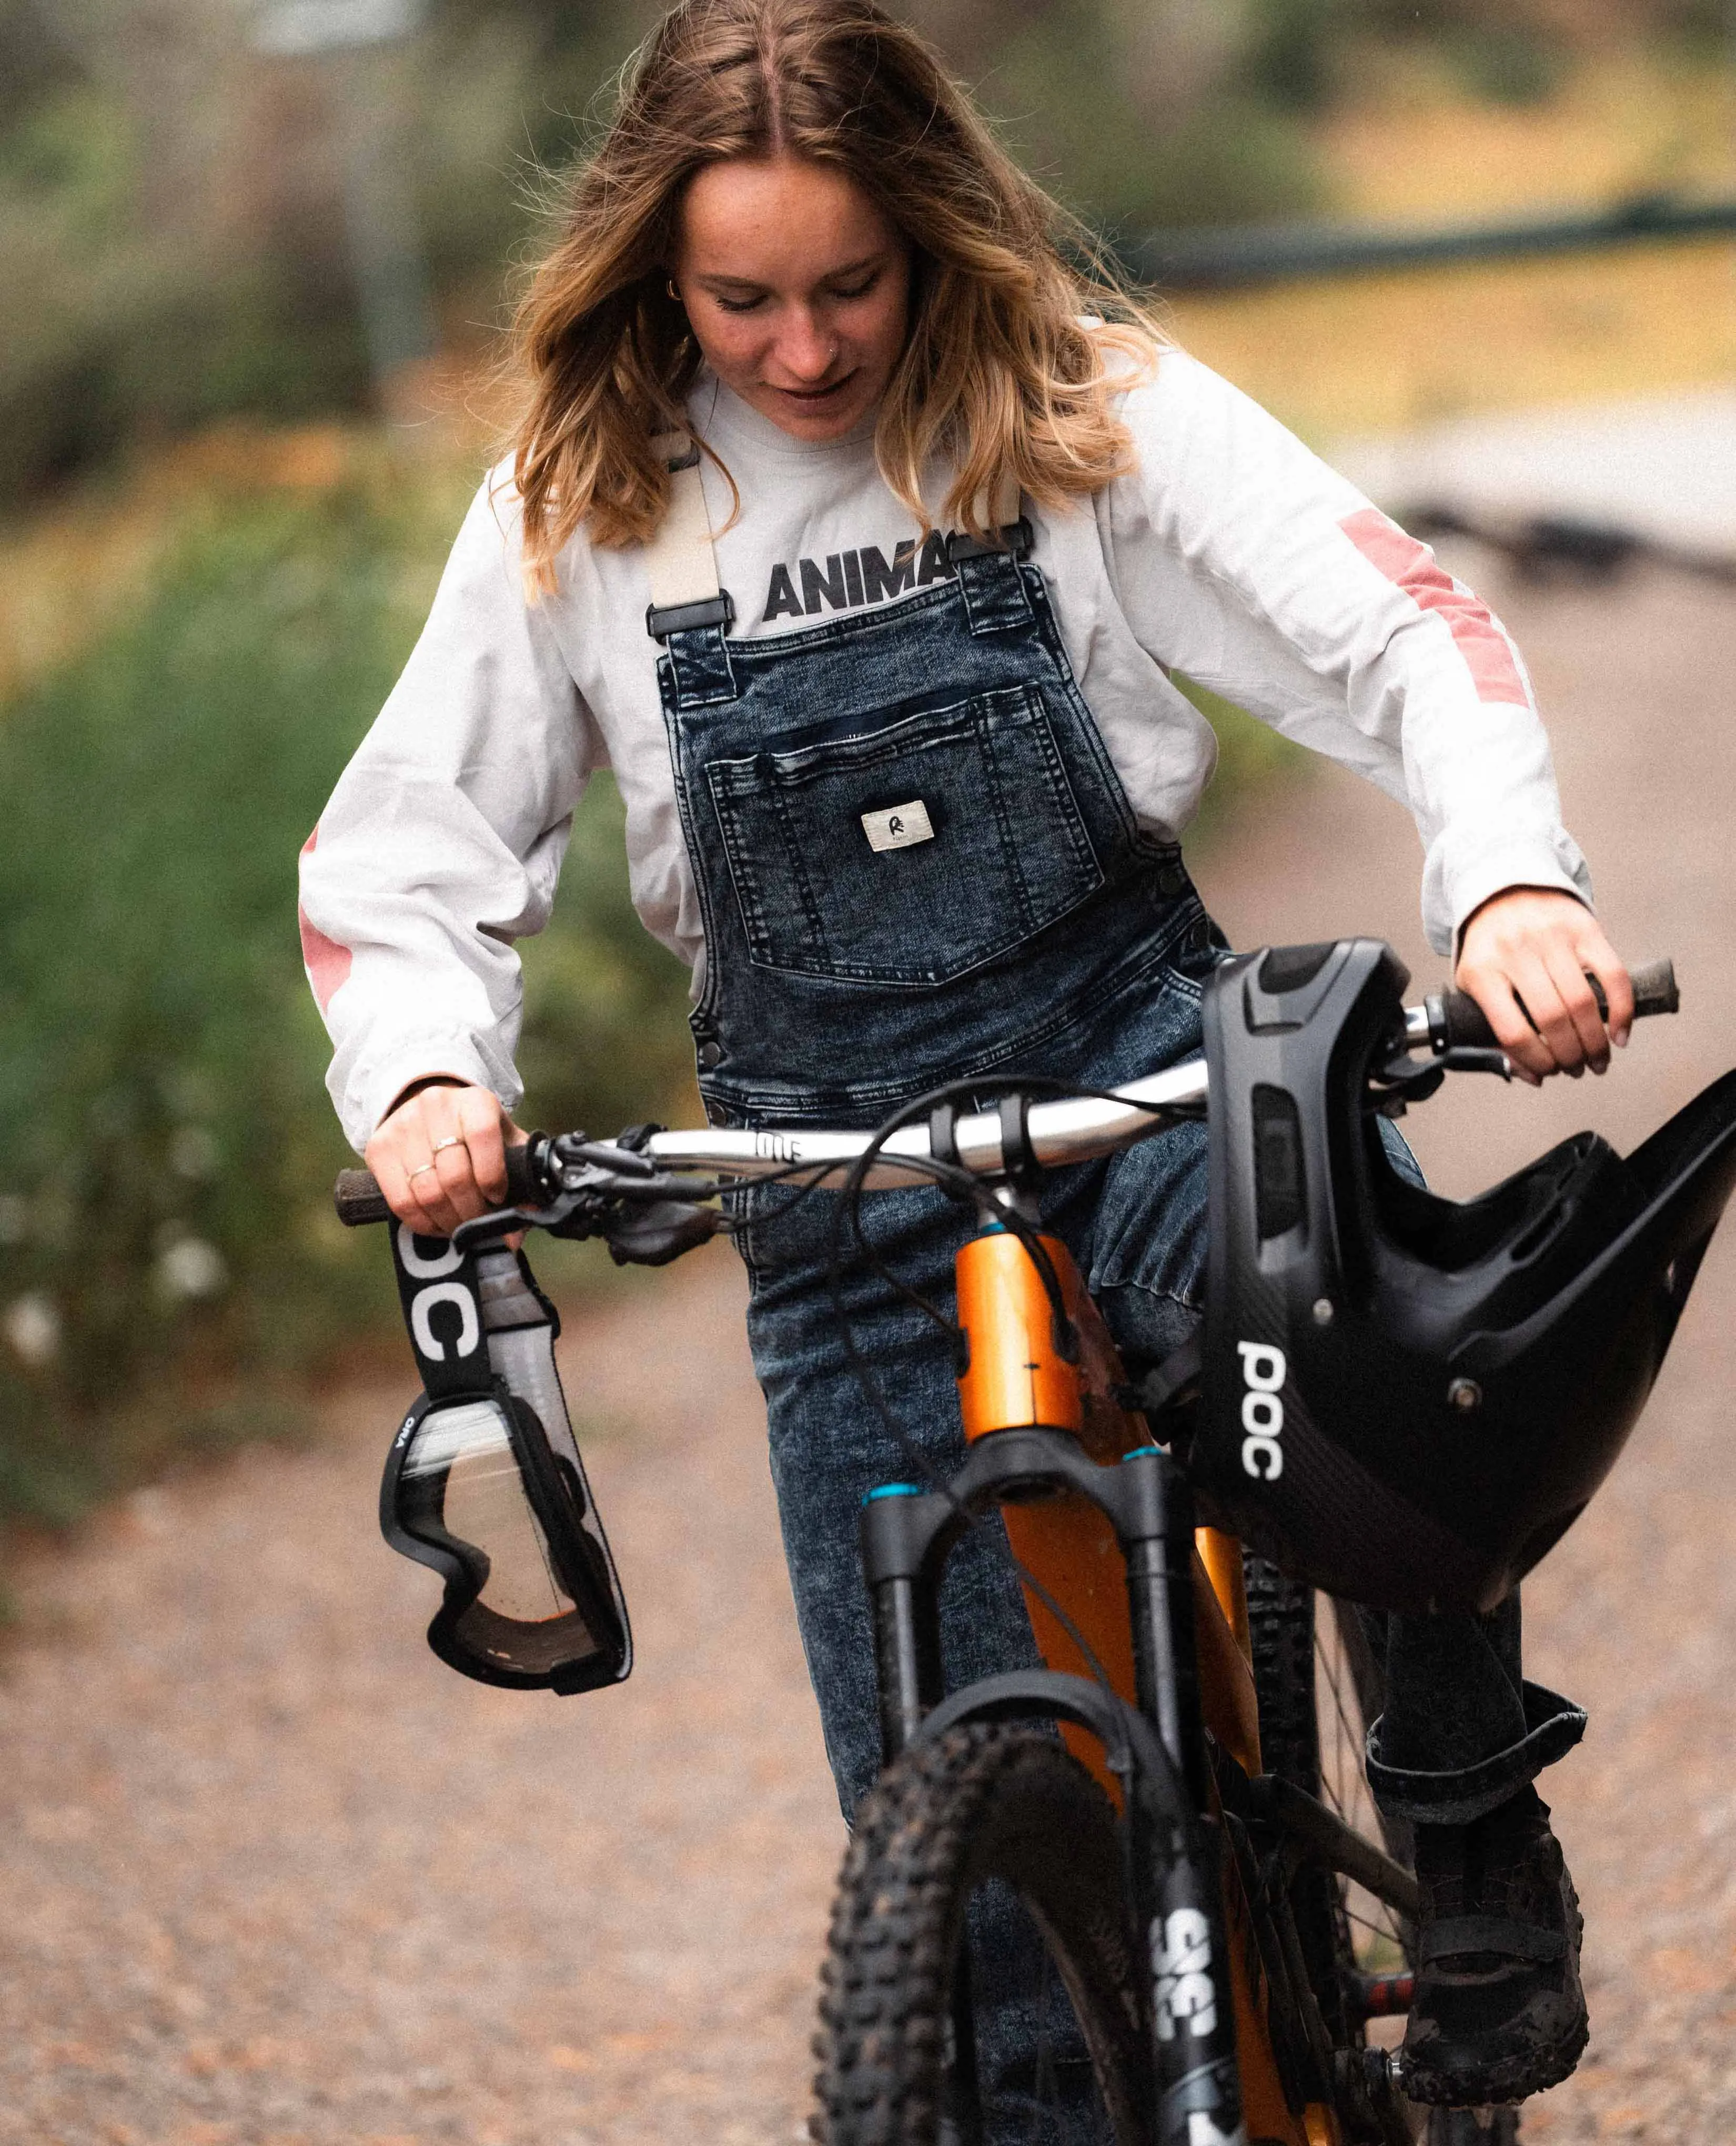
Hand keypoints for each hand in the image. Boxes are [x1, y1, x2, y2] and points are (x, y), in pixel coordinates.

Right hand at [365, 1078, 525, 1236]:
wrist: (430, 1108)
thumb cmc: (476, 1132)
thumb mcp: (504, 1142)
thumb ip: (520, 1179)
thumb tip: (516, 1233)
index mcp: (475, 1101)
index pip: (484, 1136)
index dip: (492, 1176)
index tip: (498, 1198)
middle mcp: (435, 1106)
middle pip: (454, 1176)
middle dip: (472, 1212)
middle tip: (480, 1225)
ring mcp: (402, 1126)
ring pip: (427, 1193)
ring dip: (448, 1222)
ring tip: (461, 1228)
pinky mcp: (378, 1148)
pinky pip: (400, 1202)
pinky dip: (422, 1223)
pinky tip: (437, 1224)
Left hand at [1455, 888, 1633, 1085]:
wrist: (1504, 888)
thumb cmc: (1490, 948)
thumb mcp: (1474, 983)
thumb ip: (1492, 1028)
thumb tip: (1530, 1076)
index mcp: (1482, 972)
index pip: (1512, 1031)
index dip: (1535, 1061)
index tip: (1548, 1073)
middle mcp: (1516, 952)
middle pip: (1552, 1019)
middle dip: (1571, 1056)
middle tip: (1578, 1069)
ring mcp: (1551, 938)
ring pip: (1582, 1002)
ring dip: (1596, 1041)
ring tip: (1598, 1059)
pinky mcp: (1584, 928)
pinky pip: (1611, 975)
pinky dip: (1622, 1009)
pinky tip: (1620, 1033)